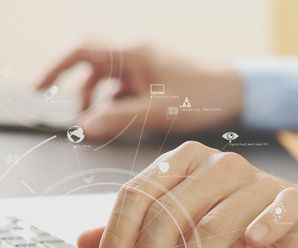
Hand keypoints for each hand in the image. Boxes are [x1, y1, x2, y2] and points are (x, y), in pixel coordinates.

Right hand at [37, 43, 242, 138]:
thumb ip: (120, 118)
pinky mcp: (155, 75)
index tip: (41, 87)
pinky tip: (121, 116)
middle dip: (78, 86)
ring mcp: (146, 64)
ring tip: (94, 119)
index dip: (57, 67)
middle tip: (70, 111)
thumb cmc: (202, 96)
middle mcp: (137, 54)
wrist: (235, 92)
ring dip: (98, 97)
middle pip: (93, 63)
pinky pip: (126, 84)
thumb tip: (85, 126)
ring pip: (109, 76)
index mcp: (133, 54)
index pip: (83, 51)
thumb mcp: (157, 111)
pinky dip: (117, 99)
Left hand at [77, 141, 297, 247]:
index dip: (117, 235)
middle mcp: (219, 164)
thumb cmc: (233, 217)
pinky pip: (276, 211)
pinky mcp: (289, 201)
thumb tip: (85, 242)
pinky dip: (262, 226)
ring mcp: (256, 181)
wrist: (292, 218)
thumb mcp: (180, 220)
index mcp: (186, 161)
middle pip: (171, 209)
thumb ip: (135, 229)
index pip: (139, 192)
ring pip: (215, 223)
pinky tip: (250, 244)